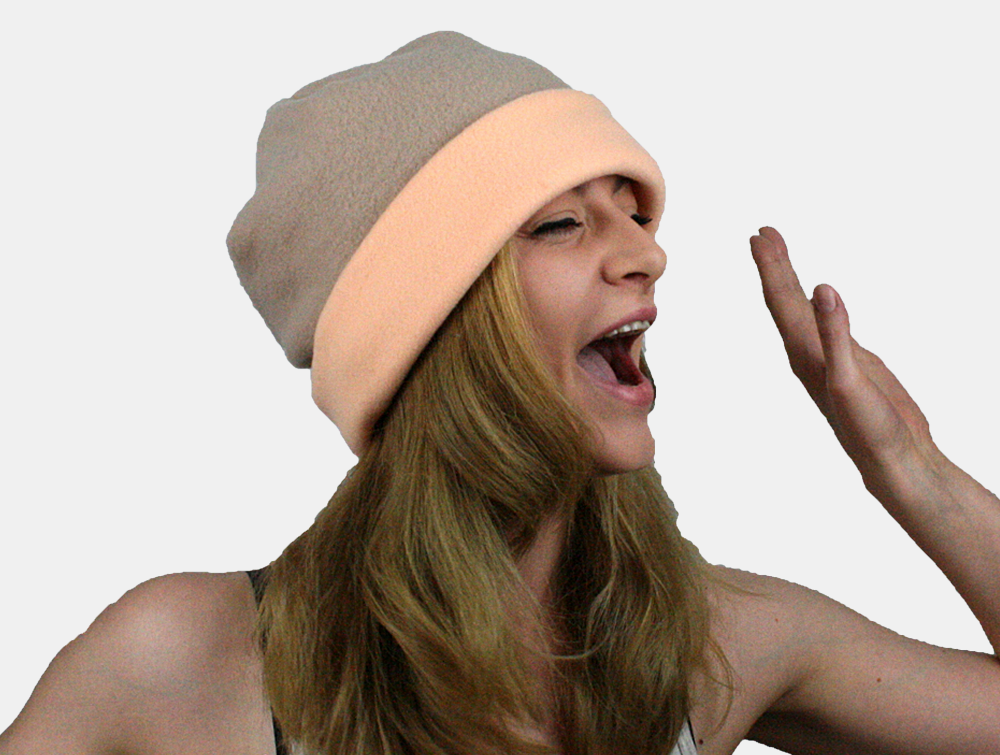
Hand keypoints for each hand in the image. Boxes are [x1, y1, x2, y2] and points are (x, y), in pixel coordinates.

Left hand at [749, 227, 947, 502]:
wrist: (893, 461)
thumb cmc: (869, 428)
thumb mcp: (850, 379)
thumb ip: (837, 335)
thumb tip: (822, 289)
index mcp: (805, 353)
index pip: (781, 300)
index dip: (770, 266)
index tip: (758, 235)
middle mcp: (809, 353)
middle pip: (785, 300)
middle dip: (774, 265)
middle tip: (762, 233)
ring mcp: (828, 358)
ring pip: (801, 310)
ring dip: (789, 280)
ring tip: (778, 254)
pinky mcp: (849, 364)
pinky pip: (825, 325)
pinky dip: (818, 305)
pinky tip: (818, 296)